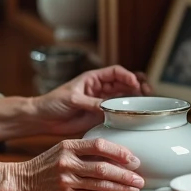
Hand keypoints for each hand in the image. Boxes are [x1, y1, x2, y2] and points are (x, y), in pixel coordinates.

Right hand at [4, 138, 143, 190]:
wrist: (19, 182)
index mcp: (67, 146)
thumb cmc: (42, 166)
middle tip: (140, 177)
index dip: (119, 151)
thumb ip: (82, 150)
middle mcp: (67, 162)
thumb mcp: (60, 150)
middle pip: (103, 167)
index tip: (132, 157)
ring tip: (135, 188)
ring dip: (121, 187)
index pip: (98, 144)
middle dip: (125, 173)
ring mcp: (66, 180)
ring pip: (100, 184)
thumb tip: (112, 155)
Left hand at [34, 65, 151, 136]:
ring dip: (135, 99)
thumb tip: (108, 107)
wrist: (43, 118)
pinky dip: (127, 114)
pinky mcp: (100, 116)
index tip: (135, 83)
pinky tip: (134, 116)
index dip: (127, 76)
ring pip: (124, 98)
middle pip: (124, 83)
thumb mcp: (72, 99)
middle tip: (147, 92)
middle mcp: (100, 89)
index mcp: (93, 78)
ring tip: (145, 103)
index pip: (115, 72)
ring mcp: (101, 103)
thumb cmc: (53, 102)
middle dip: (137, 85)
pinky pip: (117, 113)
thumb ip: (91, 103)